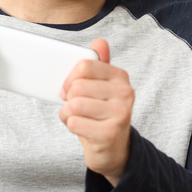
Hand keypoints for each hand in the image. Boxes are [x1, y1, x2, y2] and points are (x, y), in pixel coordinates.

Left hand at [59, 39, 132, 185]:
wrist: (114, 149)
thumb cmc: (101, 114)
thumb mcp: (101, 88)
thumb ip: (98, 65)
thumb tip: (100, 41)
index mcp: (120, 77)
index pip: (84, 66)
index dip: (69, 78)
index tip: (69, 88)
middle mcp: (125, 94)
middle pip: (76, 87)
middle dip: (67, 99)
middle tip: (74, 106)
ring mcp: (120, 114)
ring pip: (74, 105)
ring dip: (67, 113)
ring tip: (77, 118)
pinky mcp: (110, 134)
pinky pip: (74, 123)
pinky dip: (70, 126)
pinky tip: (82, 129)